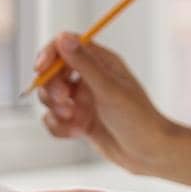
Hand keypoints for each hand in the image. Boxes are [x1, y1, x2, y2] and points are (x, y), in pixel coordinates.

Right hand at [32, 33, 180, 176]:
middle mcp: (90, 78)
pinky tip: (76, 133)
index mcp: (101, 62)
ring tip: (74, 119)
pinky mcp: (80, 121)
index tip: (40, 69)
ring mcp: (84, 100)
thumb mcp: (109, 89)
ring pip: (51, 97)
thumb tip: (63, 38)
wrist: (150, 153)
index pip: (66, 46)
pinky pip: (55, 119)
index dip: (49, 54)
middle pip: (53, 72)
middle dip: (52, 87)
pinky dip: (59, 127)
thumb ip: (84, 64)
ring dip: (55, 109)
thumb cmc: (137, 118)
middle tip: (65, 101)